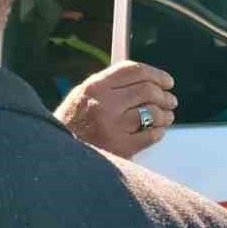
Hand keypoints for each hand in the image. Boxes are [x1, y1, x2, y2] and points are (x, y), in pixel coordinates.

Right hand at [54, 60, 177, 157]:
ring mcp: (112, 126)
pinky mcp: (120, 148)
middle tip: (171, 100)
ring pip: (152, 112)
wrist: (56, 157)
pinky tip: (158, 132)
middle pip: (147, 90)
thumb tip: (142, 79)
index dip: (156, 74)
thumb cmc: (69, 126)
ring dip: (165, 114)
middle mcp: (104, 104)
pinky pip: (150, 136)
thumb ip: (108, 85)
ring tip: (167, 116)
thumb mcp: (81, 97)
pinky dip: (158, 132)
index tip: (167, 81)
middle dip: (164, 96)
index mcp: (94, 87)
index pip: (133, 70)